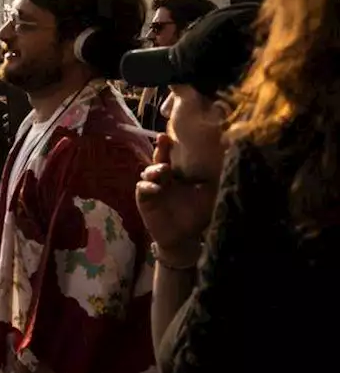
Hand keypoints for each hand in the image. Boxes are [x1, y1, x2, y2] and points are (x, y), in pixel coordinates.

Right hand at [135, 134, 216, 256]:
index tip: (174, 134)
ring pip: (148, 171)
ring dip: (154, 169)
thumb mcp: (208, 197)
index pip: (174, 156)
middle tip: (163, 139)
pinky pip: (143, 189)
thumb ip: (213, 181)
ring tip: (163, 170)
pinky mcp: (144, 199)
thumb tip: (228, 161)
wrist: (182, 238)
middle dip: (160, 148)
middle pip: (159, 159)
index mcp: (178, 175)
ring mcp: (152, 187)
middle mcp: (163, 178)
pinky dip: (148, 187)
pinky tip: (156, 189)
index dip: (172, 145)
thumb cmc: (196, 216)